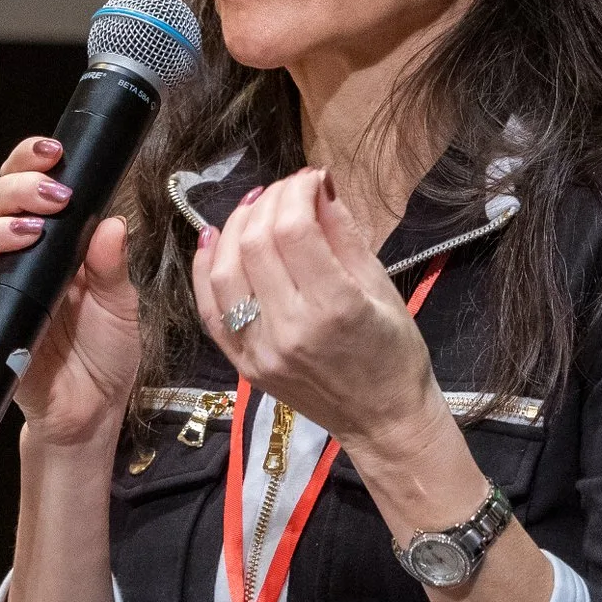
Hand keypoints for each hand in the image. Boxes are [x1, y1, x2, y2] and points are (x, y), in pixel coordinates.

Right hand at [0, 136, 140, 448]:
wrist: (94, 408)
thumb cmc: (104, 351)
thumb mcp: (120, 302)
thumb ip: (111, 264)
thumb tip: (111, 222)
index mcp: (45, 243)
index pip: (20, 187)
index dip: (27, 163)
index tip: (54, 154)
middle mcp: (12, 262)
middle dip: (13, 190)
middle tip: (51, 199)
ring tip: (26, 234)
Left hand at [188, 168, 443, 455]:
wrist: (383, 421)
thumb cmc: (396, 353)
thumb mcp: (383, 287)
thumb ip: (344, 234)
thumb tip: (317, 186)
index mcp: (334, 308)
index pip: (294, 230)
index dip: (295, 192)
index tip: (309, 180)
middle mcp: (290, 330)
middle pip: (255, 244)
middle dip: (268, 203)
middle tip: (287, 192)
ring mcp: (260, 350)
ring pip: (224, 272)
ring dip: (236, 228)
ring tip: (256, 209)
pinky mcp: (244, 364)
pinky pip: (208, 310)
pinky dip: (206, 269)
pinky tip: (216, 239)